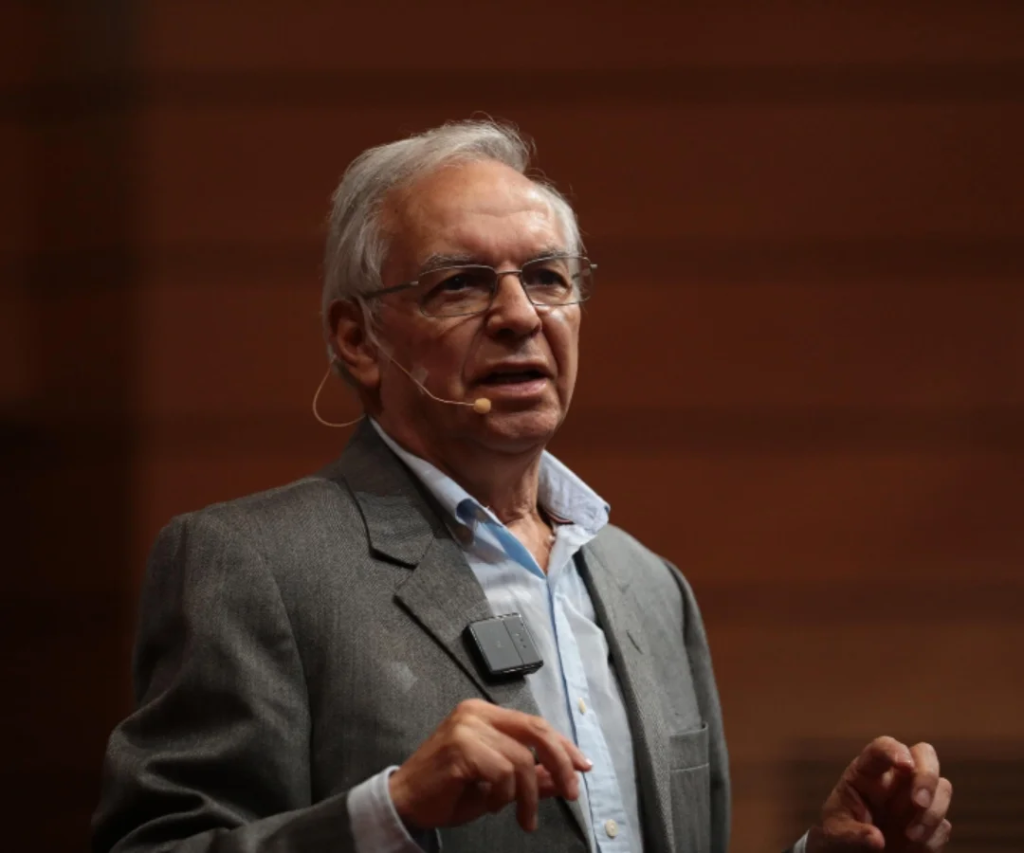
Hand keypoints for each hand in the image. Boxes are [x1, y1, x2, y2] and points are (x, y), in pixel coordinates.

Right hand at [388, 699, 591, 832]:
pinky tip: (491, 805)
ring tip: (523, 817)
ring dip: (529, 796)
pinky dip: (504, 796)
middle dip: (561, 763)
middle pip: (537, 731)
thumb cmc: (448, 791)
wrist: (405, 802)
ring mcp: (467, 727)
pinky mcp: (460, 748)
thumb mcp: (497, 784)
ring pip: (522, 759)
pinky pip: (502, 773)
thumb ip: (529, 776)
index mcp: (485, 713)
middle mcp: (476, 712)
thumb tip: (563, 778)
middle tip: (571, 793)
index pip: (536, 724)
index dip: (563, 746)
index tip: (583, 768)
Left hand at [807, 736, 951, 851]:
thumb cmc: (841, 835)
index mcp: (866, 772)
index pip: (882, 747)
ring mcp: (915, 798)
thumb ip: (853, 834)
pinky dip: (932, 838)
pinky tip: (911, 848)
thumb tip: (877, 840)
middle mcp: (895, 779)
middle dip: (927, 776)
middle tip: (919, 802)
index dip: (895, 750)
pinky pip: (943, 825)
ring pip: (942, 788)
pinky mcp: (931, 822)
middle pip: (923, 754)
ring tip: (910, 837)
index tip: (905, 765)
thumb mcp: (836, 833)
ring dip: (931, 813)